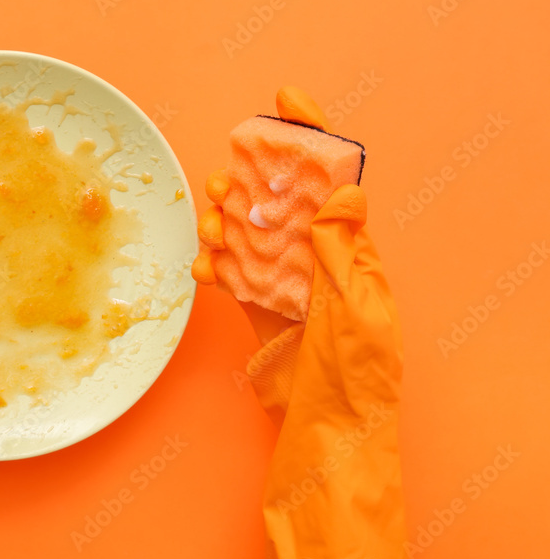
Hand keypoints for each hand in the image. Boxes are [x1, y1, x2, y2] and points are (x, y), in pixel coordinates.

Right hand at [194, 88, 420, 558]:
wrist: (328, 455)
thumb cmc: (352, 395)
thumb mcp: (354, 323)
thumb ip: (343, 261)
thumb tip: (343, 197)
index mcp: (356, 266)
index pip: (337, 189)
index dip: (316, 143)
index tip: (286, 104)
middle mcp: (326, 276)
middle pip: (290, 209)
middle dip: (263, 180)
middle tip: (232, 167)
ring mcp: (294, 300)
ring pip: (259, 241)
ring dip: (233, 220)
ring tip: (211, 206)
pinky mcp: (268, 326)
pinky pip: (241, 283)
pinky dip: (220, 267)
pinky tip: (203, 260)